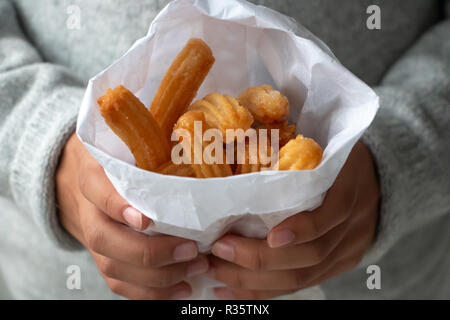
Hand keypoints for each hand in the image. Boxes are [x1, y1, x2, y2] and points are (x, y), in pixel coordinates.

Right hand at [56, 134, 208, 298]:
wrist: (90, 180)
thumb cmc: (123, 158)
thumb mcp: (131, 142)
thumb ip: (155, 139)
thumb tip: (211, 138)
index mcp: (94, 173)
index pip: (98, 189)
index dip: (117, 206)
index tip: (146, 220)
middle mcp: (89, 209)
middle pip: (104, 237)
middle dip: (149, 251)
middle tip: (191, 249)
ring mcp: (94, 237)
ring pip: (113, 265)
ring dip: (156, 276)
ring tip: (196, 268)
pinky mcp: (104, 258)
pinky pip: (119, 283)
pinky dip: (150, 293)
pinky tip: (181, 289)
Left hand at [207, 141, 379, 298]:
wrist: (381, 180)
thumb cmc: (336, 155)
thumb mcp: (325, 143)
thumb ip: (296, 151)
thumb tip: (235, 147)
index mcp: (348, 186)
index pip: (332, 214)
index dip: (302, 228)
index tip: (268, 236)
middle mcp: (352, 225)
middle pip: (310, 255)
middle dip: (258, 259)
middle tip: (216, 250)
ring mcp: (347, 250)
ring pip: (302, 278)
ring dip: (255, 281)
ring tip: (217, 275)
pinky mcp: (339, 265)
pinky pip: (302, 285)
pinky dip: (267, 291)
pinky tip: (236, 292)